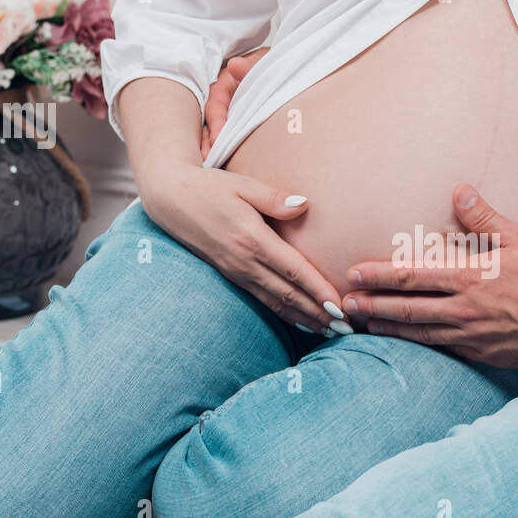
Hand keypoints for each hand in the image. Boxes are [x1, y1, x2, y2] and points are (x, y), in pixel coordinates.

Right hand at [143, 164, 347, 334]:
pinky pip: (263, 300)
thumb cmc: (210, 187)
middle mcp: (244, 262)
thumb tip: (304, 205)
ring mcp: (236, 272)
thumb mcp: (243, 185)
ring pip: (277, 303)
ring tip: (331, 332)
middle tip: (347, 330)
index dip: (318, 291)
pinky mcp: (231, 275)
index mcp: (252, 239)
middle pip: (289, 295)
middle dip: (320, 314)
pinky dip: (285, 314)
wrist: (170, 200)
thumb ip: (275, 198)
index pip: (294, 270)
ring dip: (306, 320)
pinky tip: (302, 322)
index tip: (340, 308)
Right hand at [201, 46, 270, 159]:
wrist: (289, 69)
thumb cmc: (273, 64)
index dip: (216, 121)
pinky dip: (227, 149)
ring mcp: (230, 113)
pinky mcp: (239, 125)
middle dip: (209, 140)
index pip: (216, 104)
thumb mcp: (262, 62)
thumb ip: (250, 67)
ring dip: (214, 147)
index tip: (217, 138)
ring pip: (217, 131)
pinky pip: (231, 137)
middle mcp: (224, 100)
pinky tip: (227, 164)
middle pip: (212, 121)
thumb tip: (236, 65)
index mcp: (225, 83)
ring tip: (211, 163)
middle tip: (208, 157)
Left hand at [342, 184, 517, 368]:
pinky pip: (444, 351)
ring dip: (389, 329)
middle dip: (372, 307)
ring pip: (420, 335)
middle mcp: (464, 309)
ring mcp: (472, 336)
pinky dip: (420, 347)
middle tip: (343, 304)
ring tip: (364, 326)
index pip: (413, 276)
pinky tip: (406, 344)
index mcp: (469, 277)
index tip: (354, 274)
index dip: (379, 276)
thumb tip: (459, 191)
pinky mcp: (484, 354)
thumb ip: (483, 217)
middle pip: (407, 309)